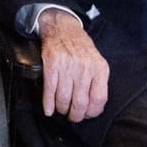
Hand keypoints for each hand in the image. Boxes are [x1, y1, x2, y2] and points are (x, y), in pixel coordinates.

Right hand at [37, 8, 109, 123]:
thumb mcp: (97, 62)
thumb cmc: (80, 48)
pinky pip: (50, 91)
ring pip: (64, 99)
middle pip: (80, 103)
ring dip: (61, 109)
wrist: (63, 29)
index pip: (98, 99)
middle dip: (75, 115)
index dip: (92, 112)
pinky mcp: (52, 66)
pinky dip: (48, 104)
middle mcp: (84, 69)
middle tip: (72, 117)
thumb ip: (98, 82)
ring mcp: (67, 67)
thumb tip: (94, 105)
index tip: (87, 115)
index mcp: (99, 69)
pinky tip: (48, 109)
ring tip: (61, 110)